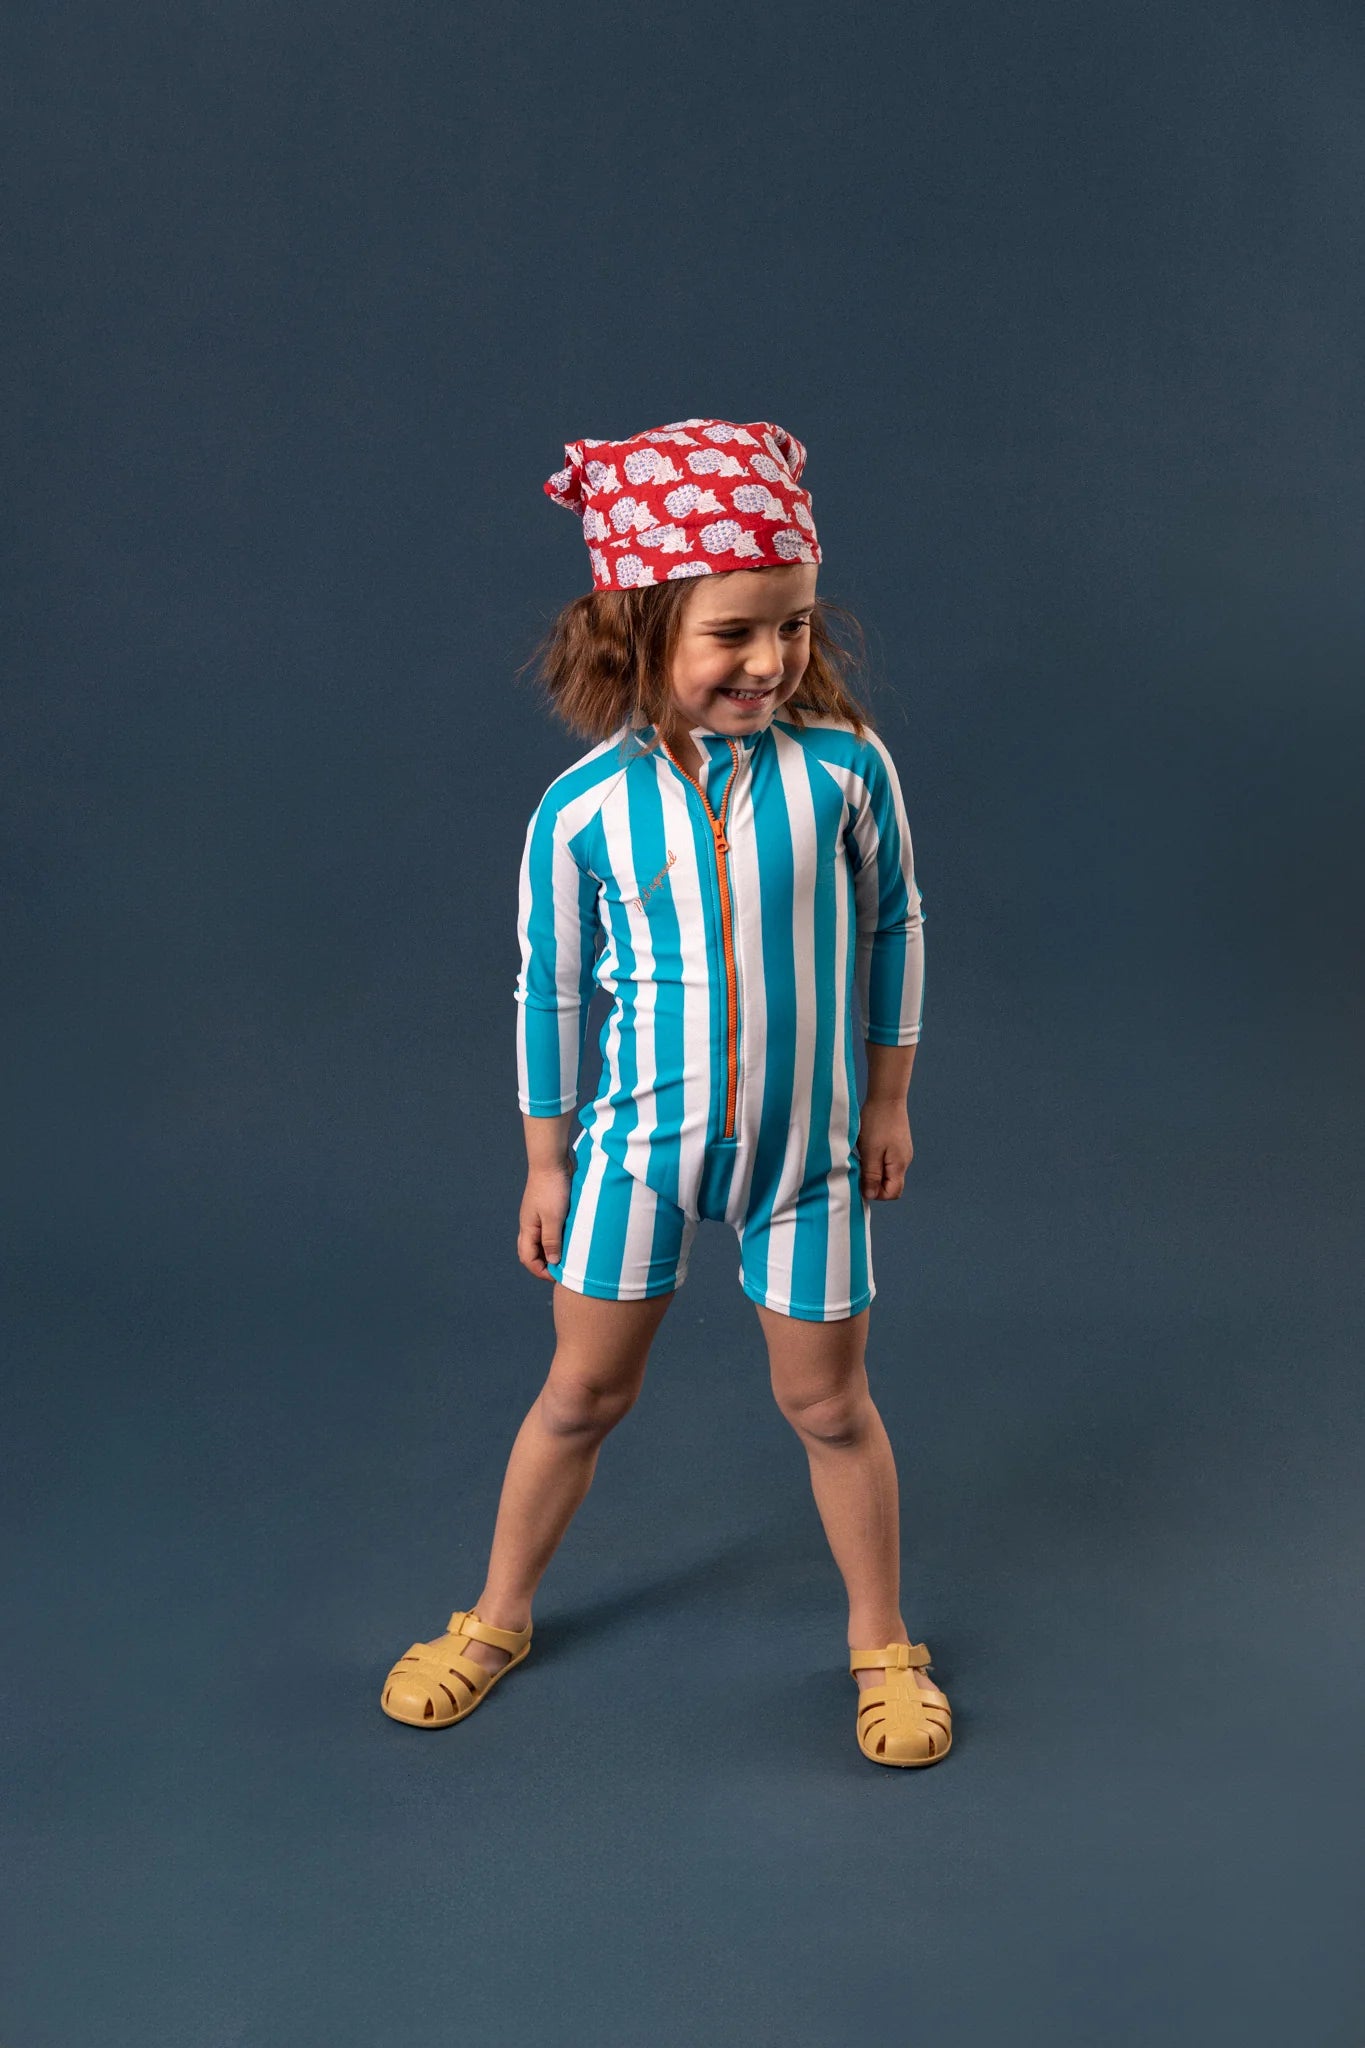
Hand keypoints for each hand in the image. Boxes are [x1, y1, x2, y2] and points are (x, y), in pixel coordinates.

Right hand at [517, 1163, 573, 1279]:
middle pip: (530, 1253)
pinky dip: (556, 1240)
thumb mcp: (553, 1218)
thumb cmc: (552, 1188)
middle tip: (561, 1271)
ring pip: (540, 1242)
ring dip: (551, 1252)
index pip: (527, 1258)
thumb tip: (553, 1262)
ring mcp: (538, 1217)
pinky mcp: (548, 1210)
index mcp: (527, 1228)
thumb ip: (552, 1241)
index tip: (558, 1275)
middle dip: (543, 1265)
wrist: (552, 1161)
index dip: (541, 1271)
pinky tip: (569, 1241)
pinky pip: (549, 1231)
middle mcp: (530, 1225)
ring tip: (567, 1258)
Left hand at [857, 1101, 912, 1200]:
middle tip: (859, 1169)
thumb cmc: (877, 1123)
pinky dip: (876, 1161)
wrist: (887, 1097)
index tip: (861, 1181)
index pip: (892, 1193)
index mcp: (899, 1166)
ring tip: (861, 1158)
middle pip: (890, 1184)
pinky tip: (867, 1150)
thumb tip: (870, 1196)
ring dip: (873, 1171)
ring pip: (887, 1172)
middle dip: (874, 1183)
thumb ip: (871, 1176)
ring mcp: (902, 1152)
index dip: (876, 1193)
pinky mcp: (897, 1144)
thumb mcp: (870, 1152)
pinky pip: (887, 1161)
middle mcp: (904, 1162)